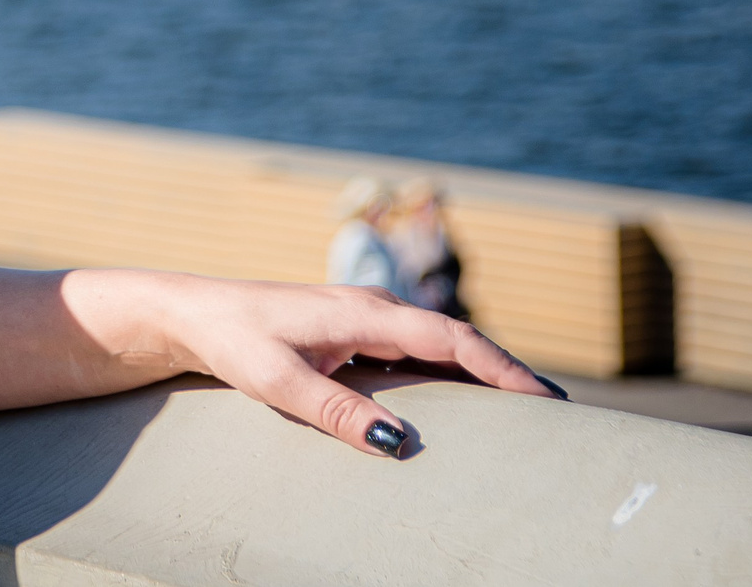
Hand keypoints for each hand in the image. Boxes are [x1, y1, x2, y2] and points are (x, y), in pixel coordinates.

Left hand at [150, 272, 566, 457]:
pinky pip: (415, 350)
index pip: (451, 338)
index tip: (546, 399)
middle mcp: (373, 308)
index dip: (501, 368)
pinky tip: (464, 401)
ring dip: (481, 371)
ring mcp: (364, 317)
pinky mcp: (352, 331)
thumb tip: (397, 443)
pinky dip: (448, 372)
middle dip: (508, 372)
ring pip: (438, 343)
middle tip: (559, 413)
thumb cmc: (232, 342)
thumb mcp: (278, 383)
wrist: (192, 314)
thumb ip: (336, 412)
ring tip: (528, 411)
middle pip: (456, 339)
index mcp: (364, 313)